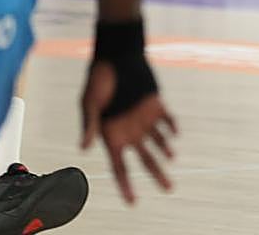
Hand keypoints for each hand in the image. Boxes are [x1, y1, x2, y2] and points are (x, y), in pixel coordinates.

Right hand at [81, 61, 177, 203]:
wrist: (117, 56)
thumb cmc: (99, 78)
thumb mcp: (90, 102)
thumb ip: (90, 125)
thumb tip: (83, 148)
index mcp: (111, 134)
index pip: (120, 167)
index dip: (126, 184)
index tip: (133, 201)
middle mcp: (129, 130)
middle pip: (145, 159)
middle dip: (157, 174)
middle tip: (169, 188)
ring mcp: (143, 117)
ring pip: (158, 141)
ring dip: (166, 150)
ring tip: (172, 159)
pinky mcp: (155, 103)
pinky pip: (166, 119)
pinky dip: (171, 127)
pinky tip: (175, 134)